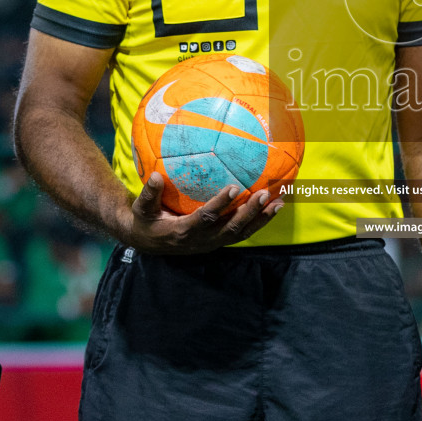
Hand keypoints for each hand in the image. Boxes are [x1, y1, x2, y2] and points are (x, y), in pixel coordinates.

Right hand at [117, 173, 283, 254]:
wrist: (149, 242)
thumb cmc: (146, 220)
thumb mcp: (142, 209)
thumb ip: (149, 194)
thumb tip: (156, 177)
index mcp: (184, 231)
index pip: (206, 218)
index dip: (220, 204)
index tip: (234, 187)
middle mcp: (202, 240)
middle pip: (230, 229)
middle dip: (249, 213)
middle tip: (264, 194)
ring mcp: (213, 243)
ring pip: (241, 233)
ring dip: (261, 219)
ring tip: (279, 203)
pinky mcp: (219, 241)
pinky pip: (242, 233)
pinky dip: (259, 222)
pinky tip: (273, 207)